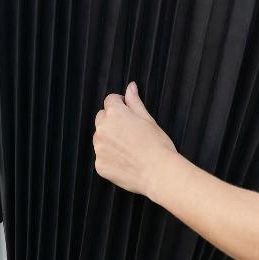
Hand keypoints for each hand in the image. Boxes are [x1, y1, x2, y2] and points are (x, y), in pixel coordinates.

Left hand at [93, 81, 177, 195]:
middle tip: (130, 131)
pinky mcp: (99, 165)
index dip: (121, 104)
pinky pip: (102, 156)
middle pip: (102, 118)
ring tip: (129, 148)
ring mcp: (99, 148)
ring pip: (100, 138)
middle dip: (112, 121)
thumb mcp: (148, 119)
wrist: (158, 172)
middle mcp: (102, 129)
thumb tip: (130, 86)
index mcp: (115, 114)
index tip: (129, 112)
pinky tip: (126, 161)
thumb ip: (134, 102)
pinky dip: (110, 157)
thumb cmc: (157, 145)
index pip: (110, 100)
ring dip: (110, 139)